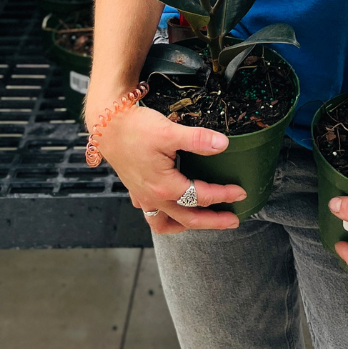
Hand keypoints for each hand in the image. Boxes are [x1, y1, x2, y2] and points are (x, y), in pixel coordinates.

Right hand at [95, 101, 245, 233]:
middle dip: (213, 221)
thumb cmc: (135, 128)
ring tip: (203, 221)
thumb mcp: (169, 131)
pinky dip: (166, 217)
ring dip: (187, 225)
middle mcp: (153, 197)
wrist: (107, 124)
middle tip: (233, 220)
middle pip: (188, 219)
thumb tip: (222, 145)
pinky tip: (172, 209)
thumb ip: (198, 139)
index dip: (223, 195)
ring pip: (166, 223)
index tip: (240, 191)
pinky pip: (153, 214)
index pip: (200, 196)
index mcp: (164, 186)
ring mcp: (143, 196)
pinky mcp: (136, 190)